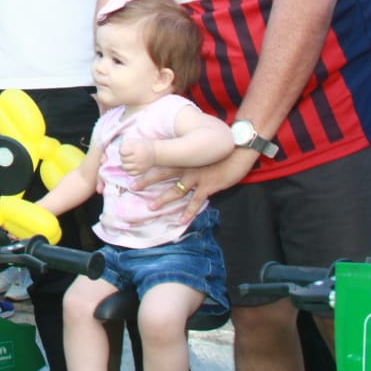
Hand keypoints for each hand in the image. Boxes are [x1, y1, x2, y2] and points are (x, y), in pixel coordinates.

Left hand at [119, 138, 155, 176]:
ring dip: (125, 163)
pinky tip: (131, 165)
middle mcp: (138, 158)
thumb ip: (123, 145)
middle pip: (123, 159)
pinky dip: (129, 170)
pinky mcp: (141, 171)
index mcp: (136, 149)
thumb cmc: (140, 146)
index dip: (122, 150)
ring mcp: (140, 166)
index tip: (126, 149)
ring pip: (125, 167)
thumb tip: (118, 152)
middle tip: (128, 155)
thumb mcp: (133, 141)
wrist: (154, 153)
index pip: (122, 151)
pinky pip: (130, 173)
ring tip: (129, 161)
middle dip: (123, 157)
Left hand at [135, 149, 258, 222]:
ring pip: (176, 191)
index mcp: (184, 157)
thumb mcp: (200, 149)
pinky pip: (195, 201)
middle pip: (162, 174)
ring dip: (163, 199)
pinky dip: (188, 212)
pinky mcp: (207, 187)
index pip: (161, 161)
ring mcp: (196, 178)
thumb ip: (188, 155)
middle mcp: (186, 167)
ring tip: (151, 207)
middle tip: (132, 187)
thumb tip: (177, 158)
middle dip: (146, 181)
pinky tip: (181, 220)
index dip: (148, 164)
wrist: (237, 152)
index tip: (134, 167)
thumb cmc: (219, 150)